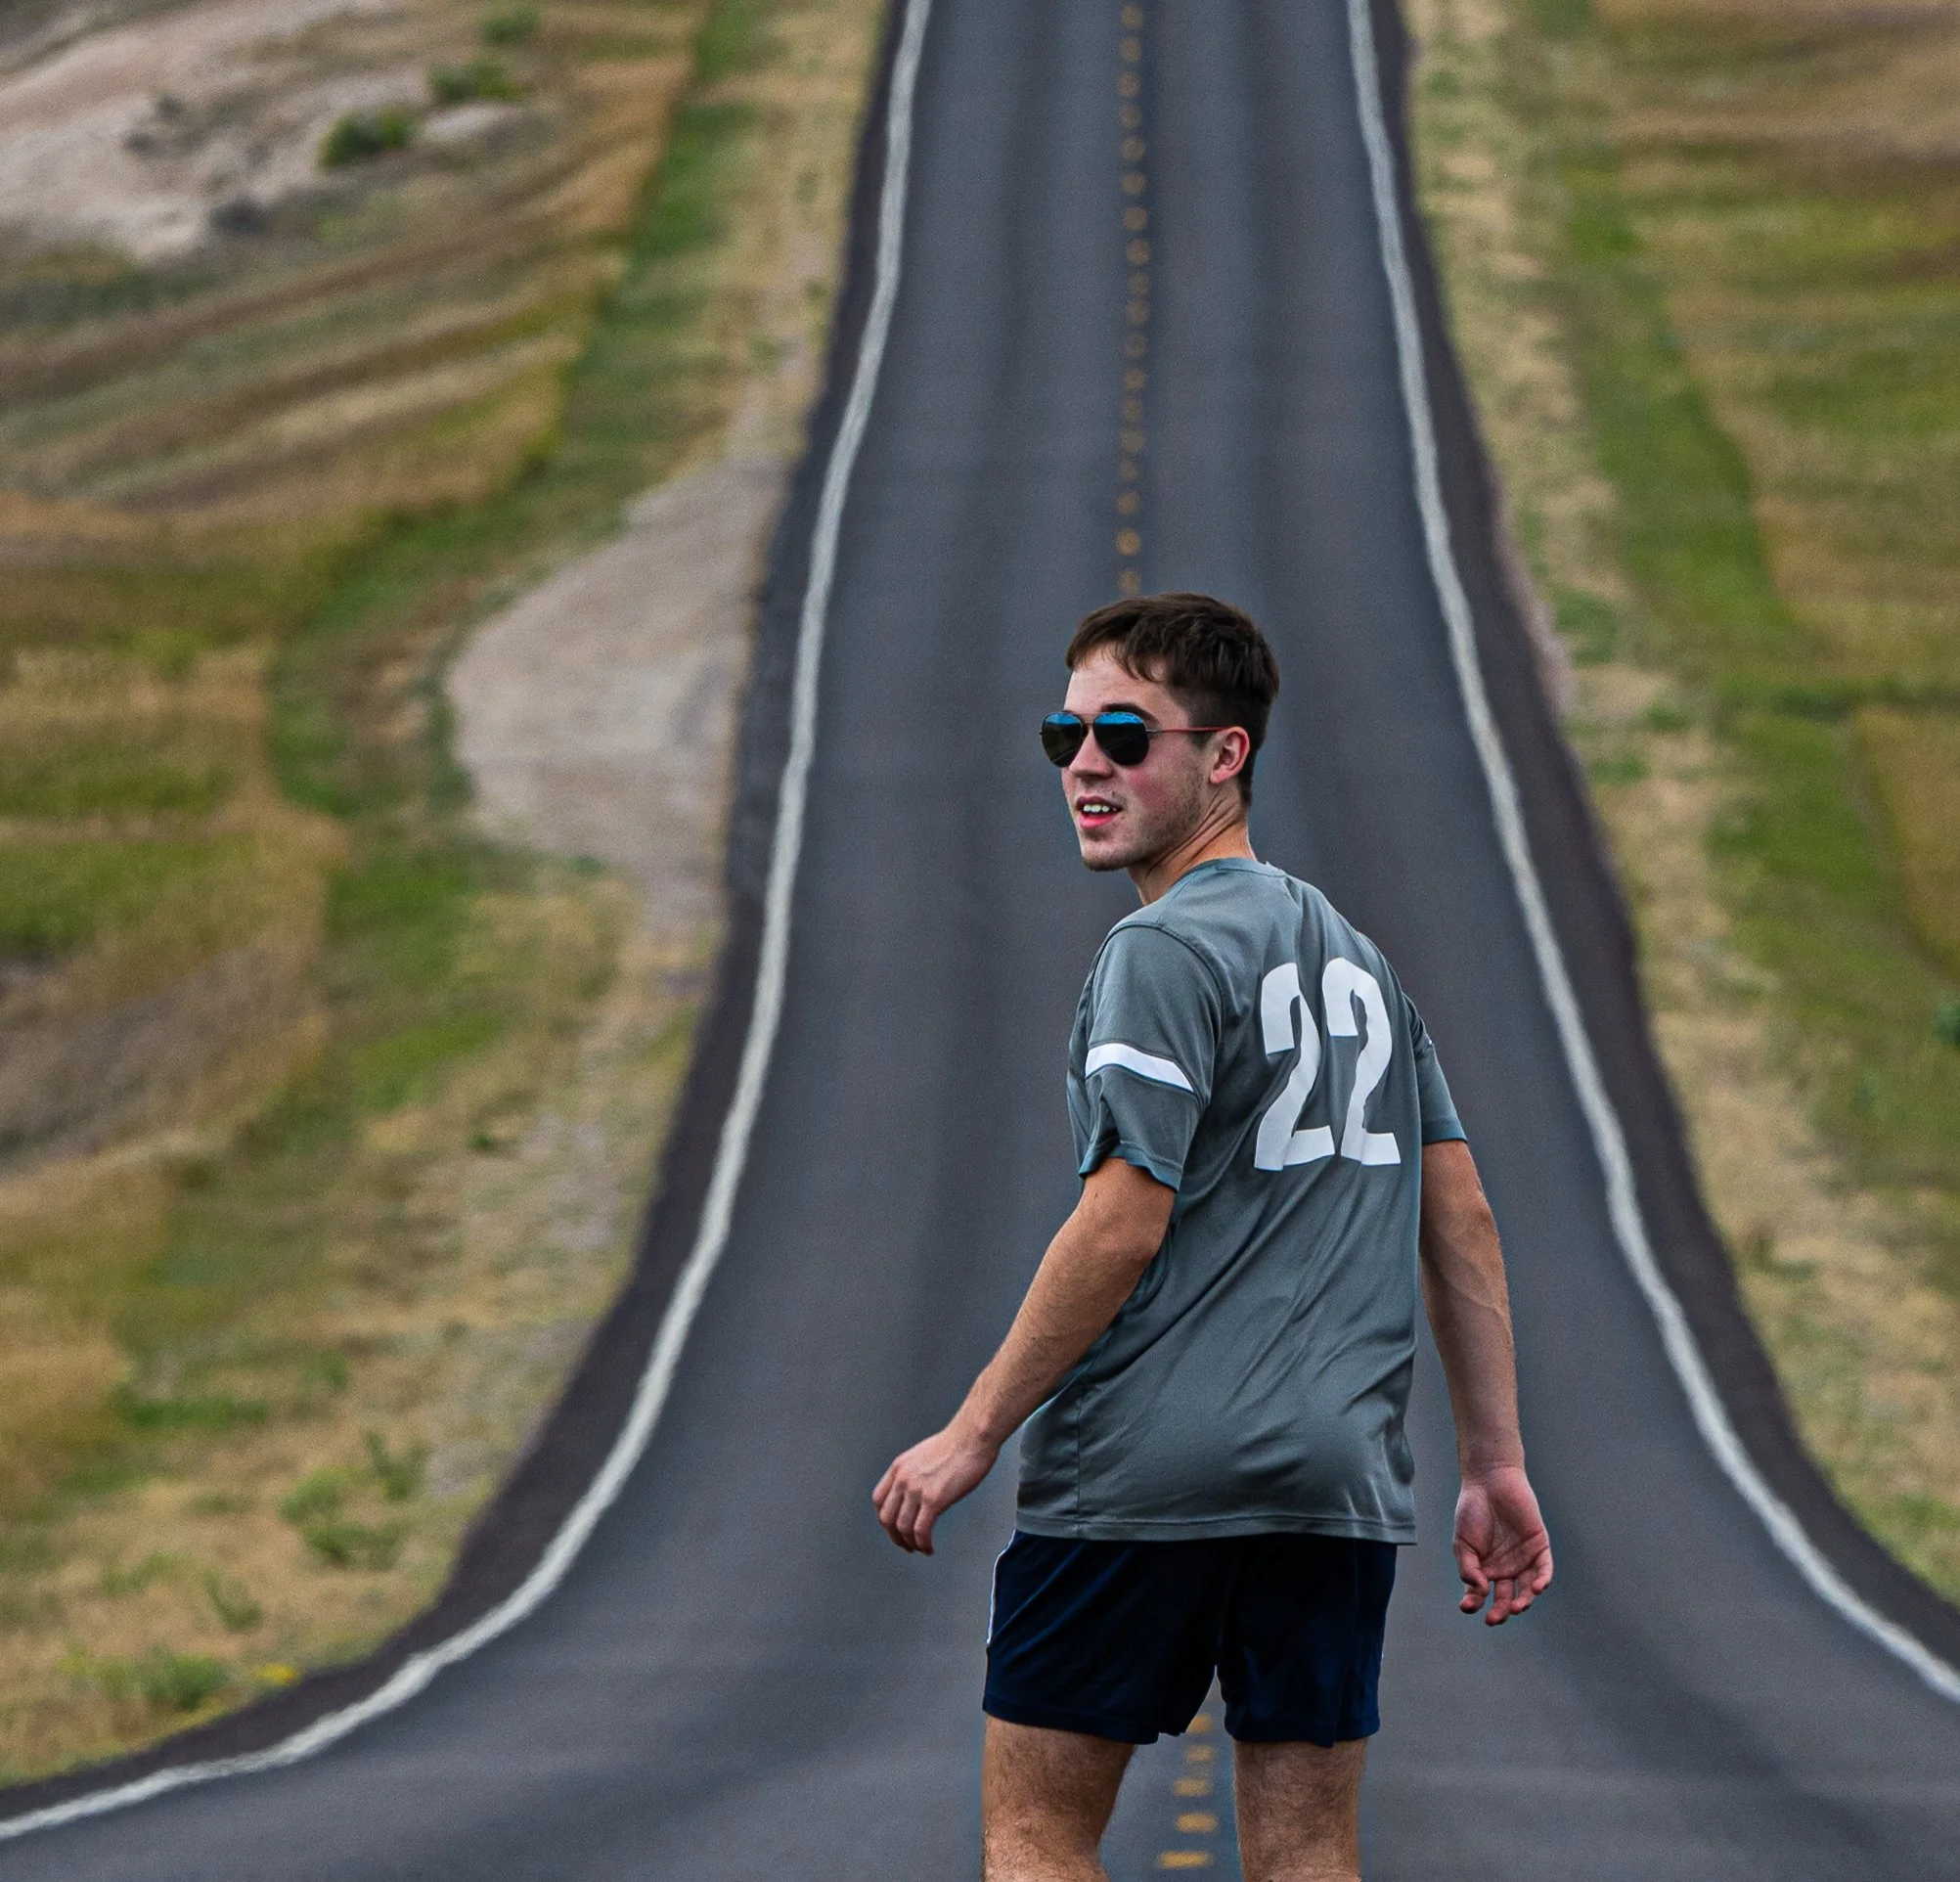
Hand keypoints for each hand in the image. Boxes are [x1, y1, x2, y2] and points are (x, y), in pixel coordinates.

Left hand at [872, 1418, 999, 1554]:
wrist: (972, 1437)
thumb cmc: (956, 1444)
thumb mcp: (923, 1455)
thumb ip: (914, 1473)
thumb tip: (916, 1491)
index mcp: (899, 1467)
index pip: (879, 1500)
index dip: (885, 1519)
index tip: (894, 1527)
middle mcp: (903, 1479)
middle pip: (886, 1518)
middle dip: (895, 1537)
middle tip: (906, 1544)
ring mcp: (917, 1490)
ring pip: (902, 1528)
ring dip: (910, 1543)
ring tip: (920, 1548)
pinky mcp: (934, 1499)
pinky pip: (921, 1531)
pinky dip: (923, 1544)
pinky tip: (929, 1547)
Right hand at [1453, 1464, 1552, 1624]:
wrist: (1490, 1482)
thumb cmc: (1472, 1510)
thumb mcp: (1462, 1542)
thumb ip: (1467, 1567)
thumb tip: (1479, 1590)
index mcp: (1484, 1568)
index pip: (1480, 1595)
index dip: (1473, 1603)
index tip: (1467, 1607)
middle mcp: (1505, 1568)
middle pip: (1505, 1598)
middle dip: (1500, 1611)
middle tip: (1494, 1619)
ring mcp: (1523, 1560)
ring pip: (1526, 1589)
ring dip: (1523, 1602)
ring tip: (1516, 1607)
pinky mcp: (1539, 1548)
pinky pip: (1544, 1570)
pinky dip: (1542, 1581)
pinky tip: (1536, 1589)